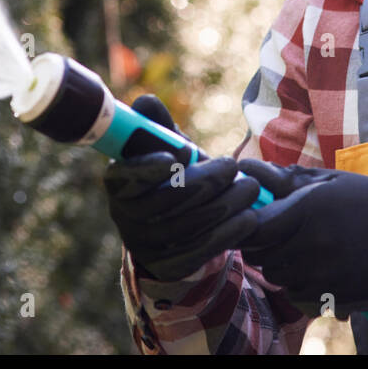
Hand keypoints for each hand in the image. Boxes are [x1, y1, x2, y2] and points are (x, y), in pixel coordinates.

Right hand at [104, 95, 261, 280]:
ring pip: (184, 228)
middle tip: (232, 167)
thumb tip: (146, 103)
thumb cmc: (172, 172)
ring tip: (250, 188)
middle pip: (161, 203)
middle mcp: (123, 215)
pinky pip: (197, 252)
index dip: (149, 166)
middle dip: (202, 182)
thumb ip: (158, 126)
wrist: (179, 219)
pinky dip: (226, 234)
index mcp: (117, 181)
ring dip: (222, 207)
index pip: (125, 176)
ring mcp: (143, 244)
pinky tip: (248, 218)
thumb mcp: (166, 147)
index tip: (180, 153)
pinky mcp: (167, 265)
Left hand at [236, 159, 367, 316]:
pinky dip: (299, 285)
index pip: (254, 228)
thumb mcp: (332, 181)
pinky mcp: (332, 297)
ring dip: (281, 266)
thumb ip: (287, 179)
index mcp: (309, 209)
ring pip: (277, 278)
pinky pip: (297, 295)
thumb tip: (248, 167)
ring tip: (303, 251)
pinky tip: (318, 269)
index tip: (257, 220)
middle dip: (263, 246)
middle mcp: (312, 244)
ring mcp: (322, 275)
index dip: (249, 226)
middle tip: (278, 236)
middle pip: (261, 257)